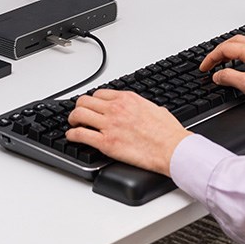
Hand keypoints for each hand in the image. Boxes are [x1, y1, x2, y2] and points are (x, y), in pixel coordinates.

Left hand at [66, 89, 190, 174]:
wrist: (172, 149)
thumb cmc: (168, 132)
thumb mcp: (156, 109)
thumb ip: (143, 107)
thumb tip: (143, 110)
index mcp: (127, 99)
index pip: (99, 94)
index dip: (93, 101)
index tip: (91, 106)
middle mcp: (115, 109)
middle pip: (85, 101)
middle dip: (79, 108)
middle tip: (78, 115)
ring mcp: (109, 125)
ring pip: (78, 115)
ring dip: (73, 120)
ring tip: (73, 125)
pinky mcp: (106, 143)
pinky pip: (81, 135)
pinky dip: (72, 136)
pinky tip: (72, 137)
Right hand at [200, 35, 244, 108]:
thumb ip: (229, 78)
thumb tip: (217, 75)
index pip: (224, 48)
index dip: (211, 58)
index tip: (204, 67)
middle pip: (233, 42)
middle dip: (219, 51)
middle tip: (211, 63)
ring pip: (244, 44)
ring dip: (231, 51)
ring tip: (225, 63)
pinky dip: (243, 54)